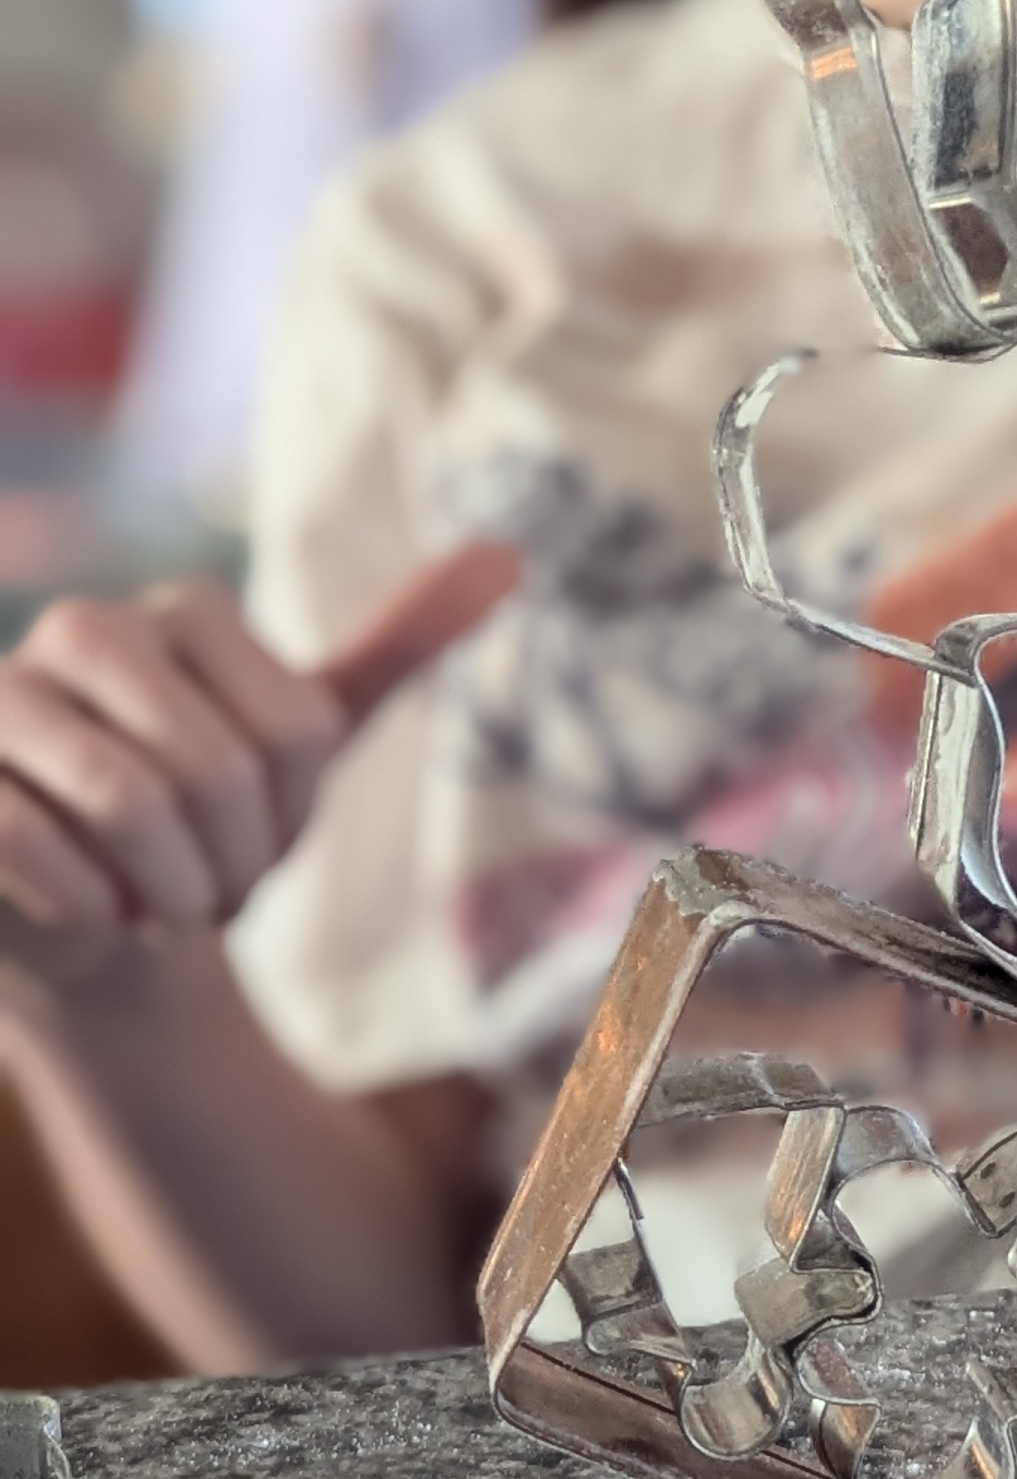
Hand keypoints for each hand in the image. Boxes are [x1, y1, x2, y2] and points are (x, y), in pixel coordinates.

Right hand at [0, 542, 519, 937]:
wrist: (90, 924)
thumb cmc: (200, 825)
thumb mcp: (303, 739)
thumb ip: (397, 645)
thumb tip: (506, 555)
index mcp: (180, 612)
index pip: (296, 728)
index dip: (293, 817)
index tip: (260, 840)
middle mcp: (79, 630)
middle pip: (214, 764)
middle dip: (231, 862)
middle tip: (207, 889)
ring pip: (125, 800)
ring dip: (163, 891)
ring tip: (153, 905)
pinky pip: (27, 841)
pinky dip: (86, 907)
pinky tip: (89, 917)